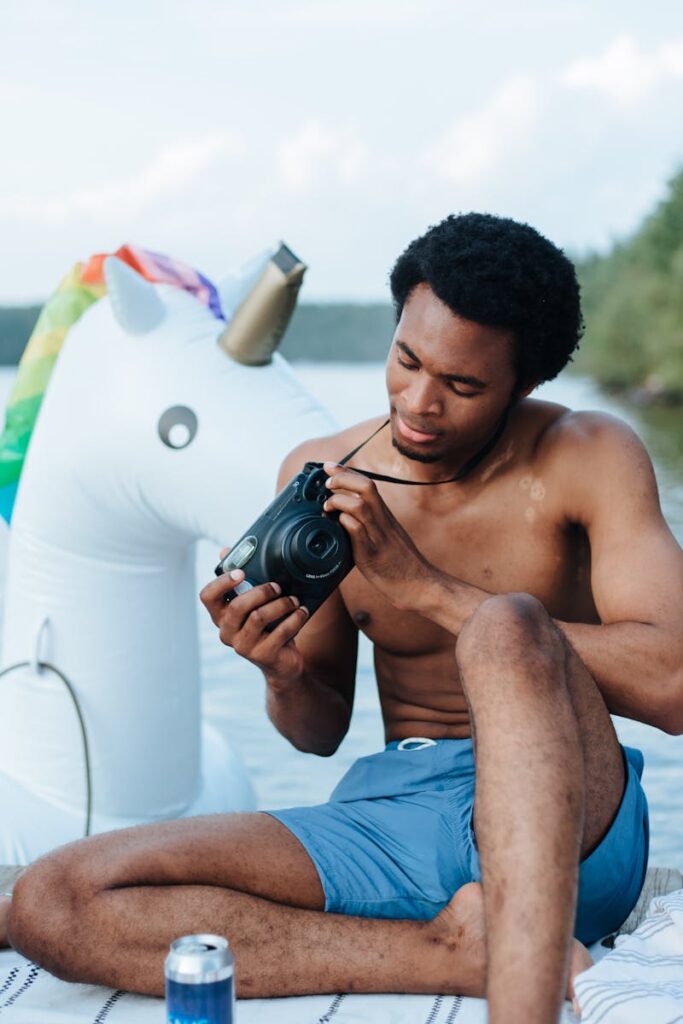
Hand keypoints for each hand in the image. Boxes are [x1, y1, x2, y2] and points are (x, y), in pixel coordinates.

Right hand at [200, 556, 308, 682]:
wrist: (282, 662)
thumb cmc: (267, 626)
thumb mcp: (254, 603)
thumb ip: (241, 579)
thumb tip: (224, 550)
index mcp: (220, 615)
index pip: (207, 596)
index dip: (222, 582)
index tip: (242, 572)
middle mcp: (226, 632)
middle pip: (237, 606)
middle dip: (261, 591)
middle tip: (278, 586)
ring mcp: (243, 646)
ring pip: (259, 617)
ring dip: (281, 604)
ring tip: (294, 600)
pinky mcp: (262, 656)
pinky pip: (280, 632)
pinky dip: (295, 619)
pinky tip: (302, 612)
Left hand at [322, 462, 431, 607]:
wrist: (420, 585)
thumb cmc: (401, 564)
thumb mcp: (387, 537)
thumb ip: (370, 525)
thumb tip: (345, 519)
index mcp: (385, 516)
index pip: (367, 484)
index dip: (346, 472)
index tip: (329, 466)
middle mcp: (383, 521)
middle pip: (365, 487)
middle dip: (342, 478)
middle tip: (327, 483)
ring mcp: (378, 536)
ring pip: (360, 505)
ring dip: (339, 501)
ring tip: (327, 507)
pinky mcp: (372, 554)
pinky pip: (357, 531)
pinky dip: (344, 523)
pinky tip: (337, 526)